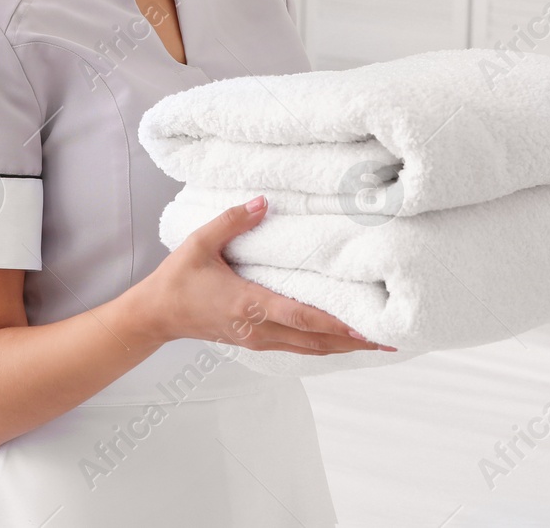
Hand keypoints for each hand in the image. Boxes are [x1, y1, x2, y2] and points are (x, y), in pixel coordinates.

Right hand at [134, 196, 396, 354]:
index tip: (368, 325)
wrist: (157, 315)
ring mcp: (260, 339)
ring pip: (311, 349)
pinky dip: (325, 345)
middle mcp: (260, 328)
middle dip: (355, 340)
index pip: (302, 316)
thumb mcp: (200, 242)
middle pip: (317, 340)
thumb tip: (264, 200)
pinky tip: (342, 339)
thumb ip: (232, 220)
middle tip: (391, 338)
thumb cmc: (178, 279)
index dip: (337, 322)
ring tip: (377, 342)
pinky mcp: (257, 342)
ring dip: (345, 346)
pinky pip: (299, 347)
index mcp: (249, 304)